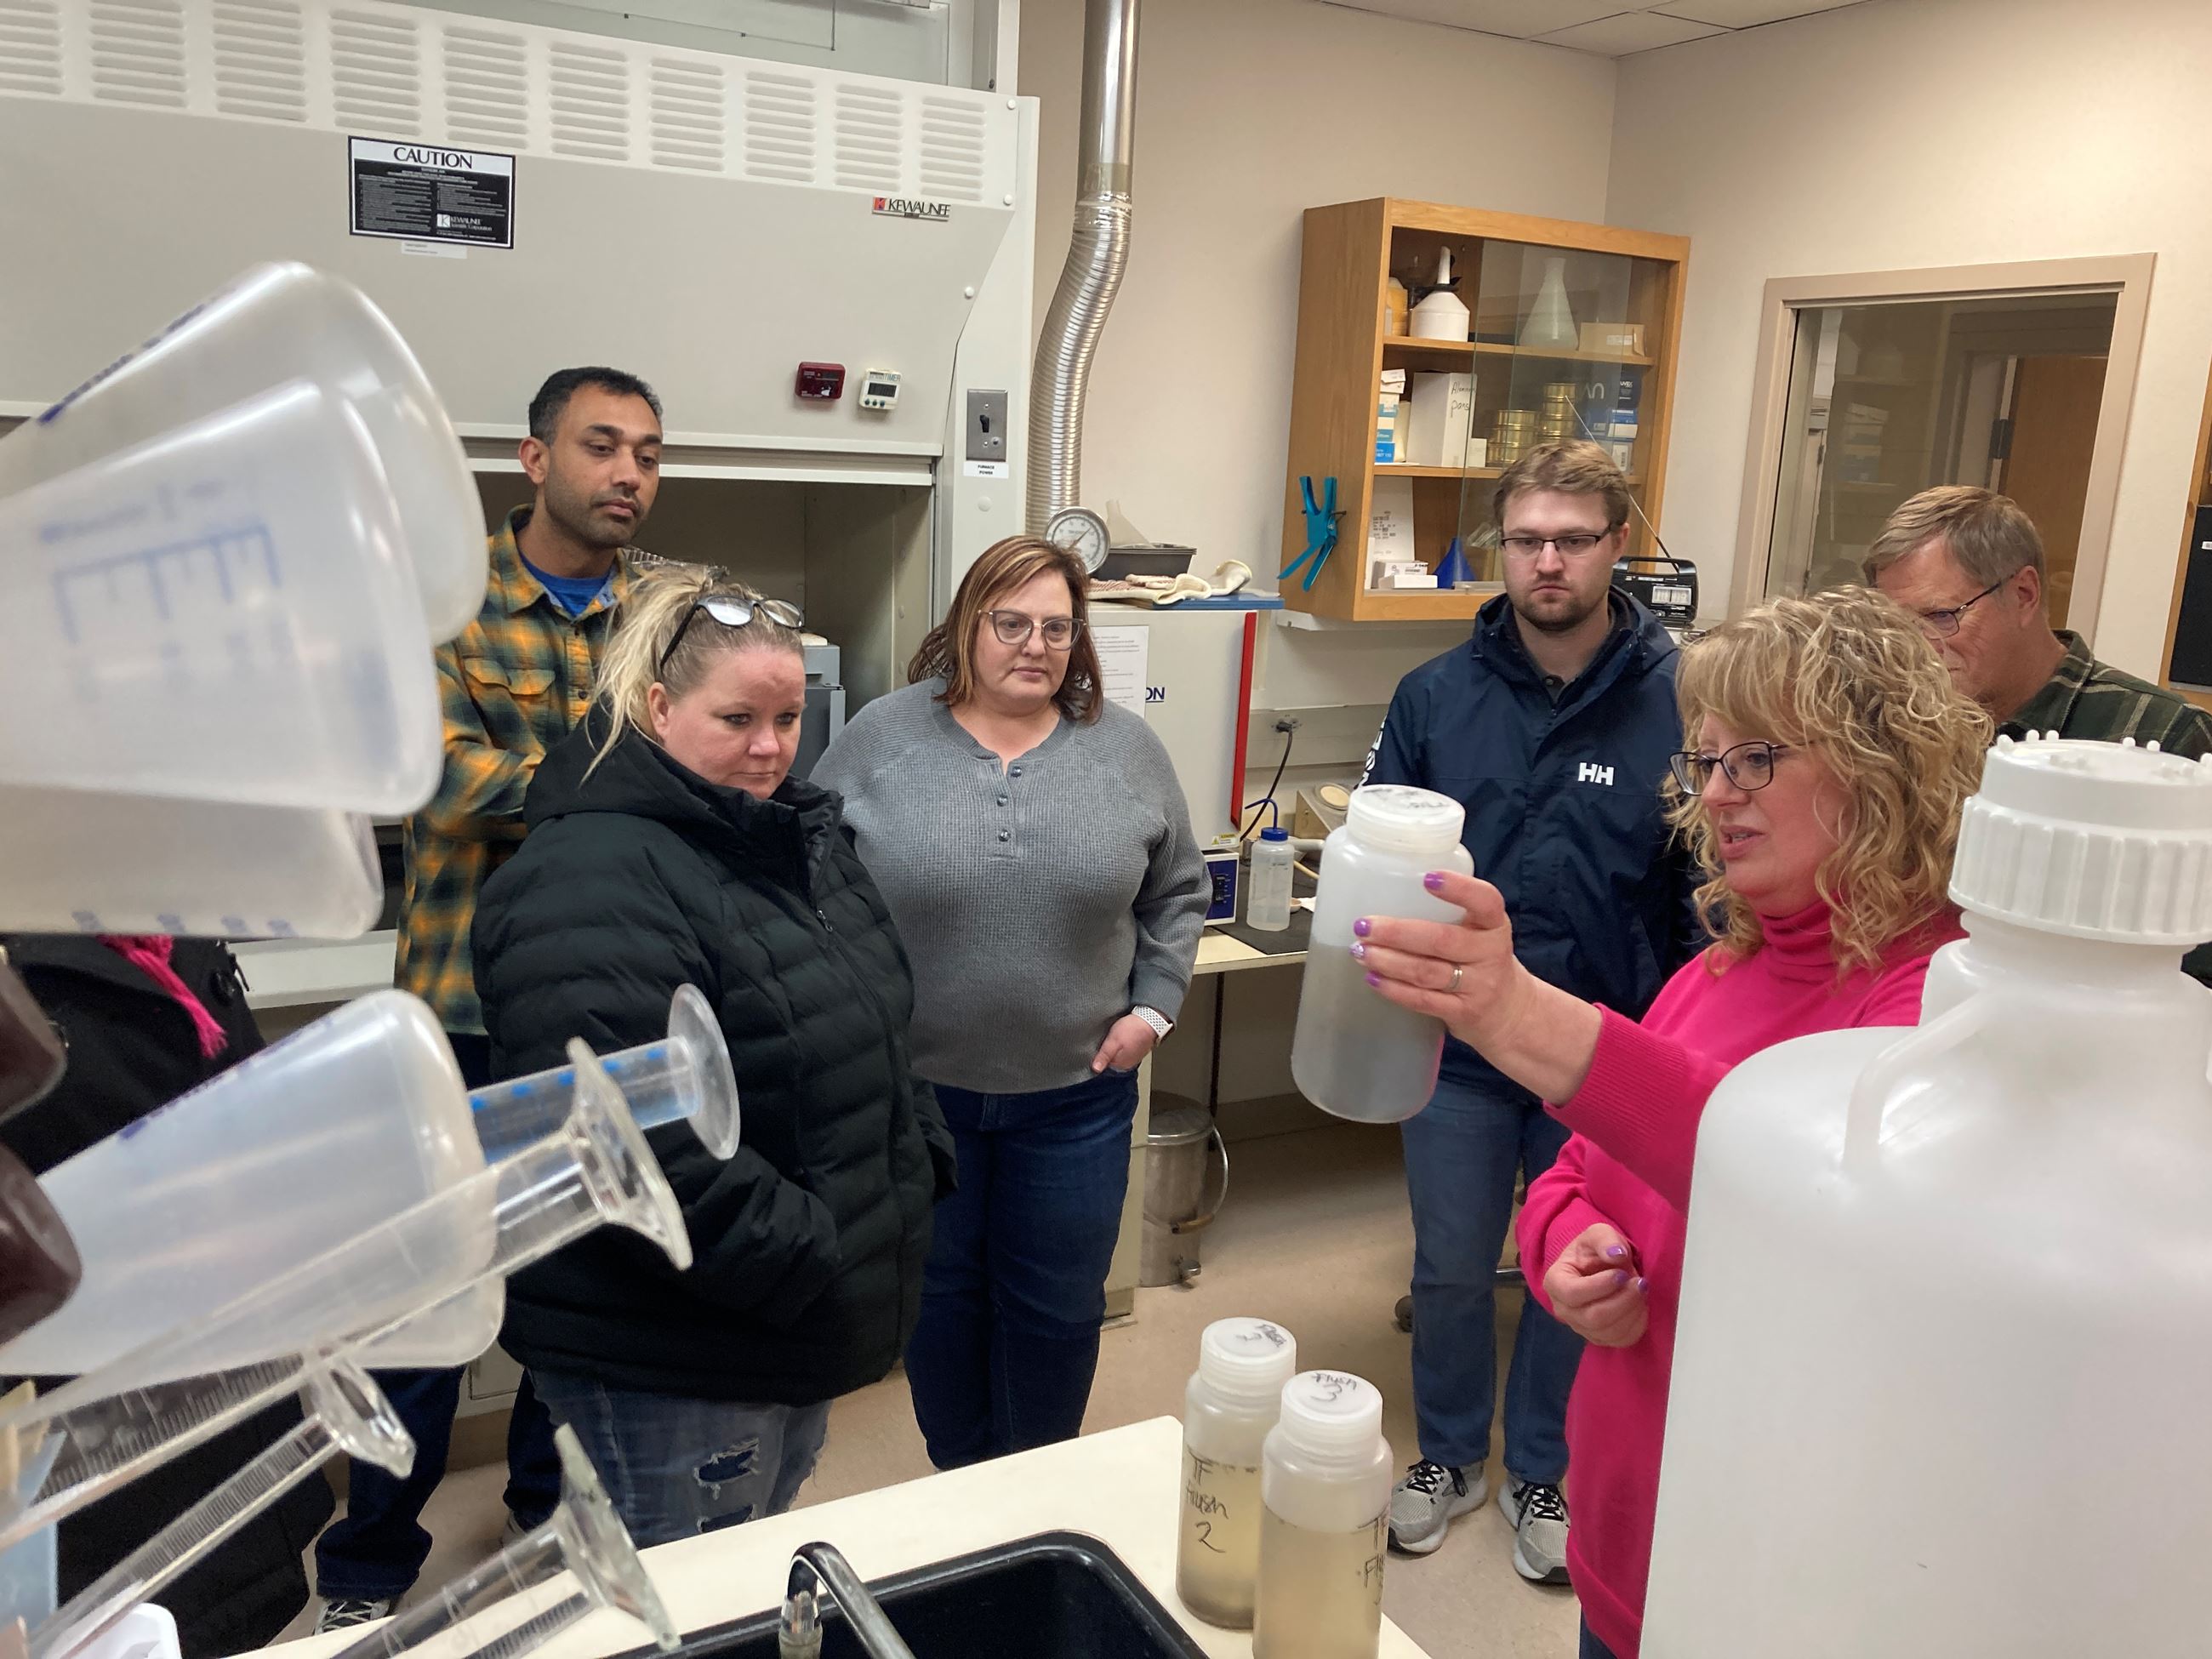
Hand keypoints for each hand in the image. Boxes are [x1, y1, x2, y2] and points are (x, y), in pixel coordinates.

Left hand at [1091, 1013, 1159, 1073]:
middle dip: (1106, 1049)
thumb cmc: (1133, 1030)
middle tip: (1107, 1038)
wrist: (1151, 1019)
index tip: (1098, 1044)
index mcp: (1121, 1064)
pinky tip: (1122, 1035)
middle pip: (1110, 1059)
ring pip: (1117, 1052)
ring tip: (1115, 1035)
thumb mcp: (1113, 1042)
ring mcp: (1133, 1056)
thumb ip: (1104, 1056)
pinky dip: (1121, 1042)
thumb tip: (1095, 1069)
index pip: (1103, 1063)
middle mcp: (1127, 1063)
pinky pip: (1124, 1047)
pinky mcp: (1136, 1048)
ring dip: (1114, 1045)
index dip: (1098, 1053)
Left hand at [1351, 870, 1528, 1052]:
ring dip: (1388, 961)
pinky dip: (1395, 989)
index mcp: (1494, 925)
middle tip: (1364, 925)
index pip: (1485, 901)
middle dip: (1397, 933)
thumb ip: (1451, 913)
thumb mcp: (1482, 932)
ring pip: (1427, 972)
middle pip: (1442, 940)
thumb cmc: (1483, 961)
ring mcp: (1478, 986)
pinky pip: (1423, 1001)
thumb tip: (1389, 890)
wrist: (1511, 1013)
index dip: (1459, 889)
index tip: (1428, 879)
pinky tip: (1374, 978)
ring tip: (1361, 951)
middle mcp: (1490, 954)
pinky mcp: (1463, 1013)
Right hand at [1543, 1223, 1648, 1347]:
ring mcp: (1581, 1327)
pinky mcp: (1600, 1338)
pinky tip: (1641, 1306)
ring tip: (1642, 1291)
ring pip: (1609, 1331)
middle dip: (1623, 1300)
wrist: (1596, 1267)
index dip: (1600, 1286)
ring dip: (1632, 1311)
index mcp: (1555, 1282)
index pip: (1573, 1293)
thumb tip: (1617, 1255)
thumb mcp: (1597, 1234)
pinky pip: (1621, 1340)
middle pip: (1593, 1317)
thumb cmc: (1593, 1250)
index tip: (1621, 1273)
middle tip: (1640, 1282)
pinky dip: (1637, 1324)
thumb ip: (1605, 1240)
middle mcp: (1563, 1310)